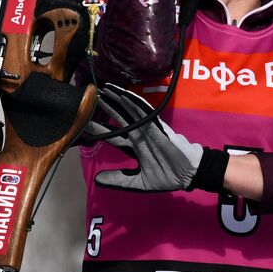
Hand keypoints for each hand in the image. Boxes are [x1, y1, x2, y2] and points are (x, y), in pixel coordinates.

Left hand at [83, 83, 227, 192]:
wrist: (188, 173)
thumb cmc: (167, 176)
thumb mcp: (139, 182)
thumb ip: (119, 180)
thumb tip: (97, 180)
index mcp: (135, 147)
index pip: (114, 136)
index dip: (99, 130)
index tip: (84, 124)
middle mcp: (140, 135)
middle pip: (120, 118)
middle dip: (108, 108)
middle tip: (93, 97)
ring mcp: (148, 129)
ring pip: (131, 110)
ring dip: (119, 99)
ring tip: (106, 89)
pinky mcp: (158, 127)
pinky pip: (145, 112)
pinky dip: (135, 103)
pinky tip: (124, 96)